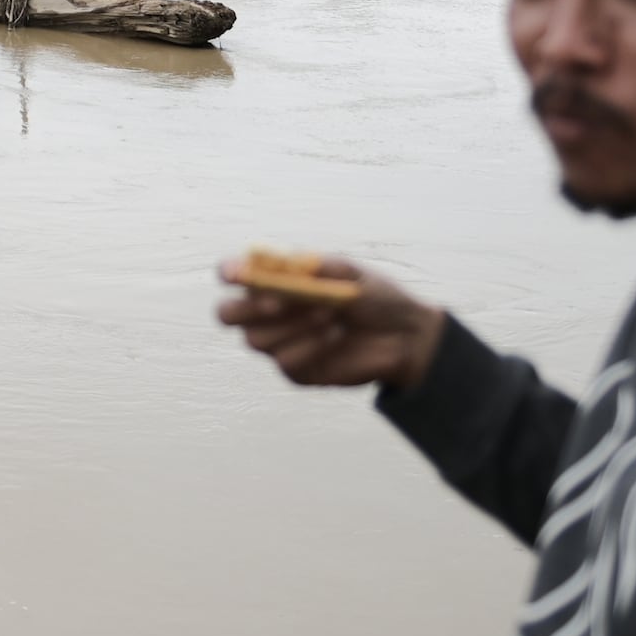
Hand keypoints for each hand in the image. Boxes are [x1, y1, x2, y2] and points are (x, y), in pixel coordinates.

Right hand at [215, 254, 444, 391]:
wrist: (407, 337)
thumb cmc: (376, 298)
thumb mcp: (351, 273)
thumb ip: (316, 267)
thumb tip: (285, 264)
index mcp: (276, 282)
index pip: (235, 276)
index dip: (229, 273)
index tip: (237, 273)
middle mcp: (270, 314)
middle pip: (228, 315)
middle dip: (245, 309)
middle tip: (276, 304)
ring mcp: (280, 344)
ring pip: (256, 341)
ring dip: (291, 326)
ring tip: (329, 314)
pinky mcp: (296, 371)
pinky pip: (285, 361)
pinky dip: (310, 346)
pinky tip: (336, 335)